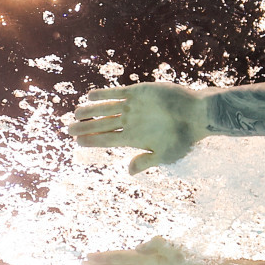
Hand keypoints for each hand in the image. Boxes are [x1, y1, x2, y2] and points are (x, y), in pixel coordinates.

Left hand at [66, 82, 207, 174]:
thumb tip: (128, 172)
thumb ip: (146, 161)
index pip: (107, 139)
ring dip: (90, 110)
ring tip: (75, 112)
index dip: (91, 140)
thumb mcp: (166, 154)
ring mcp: (133, 107)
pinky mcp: (139, 92)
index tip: (77, 142)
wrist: (198, 114)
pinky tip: (90, 97)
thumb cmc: (184, 137)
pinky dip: (104, 94)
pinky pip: (117, 93)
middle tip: (67, 129)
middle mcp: (130, 122)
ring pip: (106, 108)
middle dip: (84, 127)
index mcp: (134, 138)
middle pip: (102, 124)